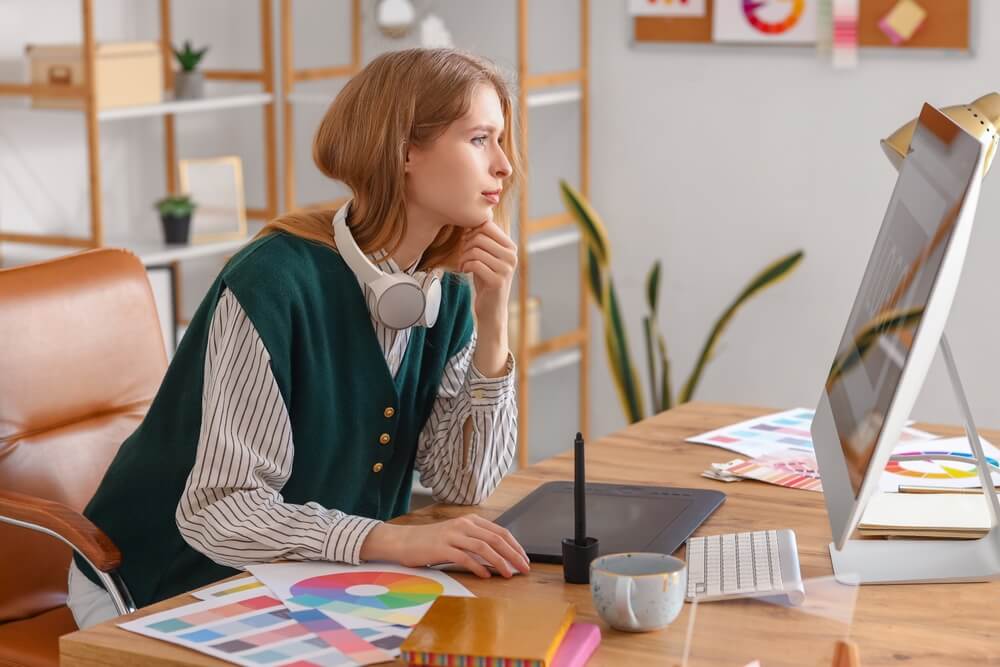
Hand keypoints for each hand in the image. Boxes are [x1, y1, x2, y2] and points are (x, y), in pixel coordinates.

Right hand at [359, 515, 529, 578]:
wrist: (404, 541)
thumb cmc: (431, 541)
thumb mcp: (457, 535)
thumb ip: (475, 541)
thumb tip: (499, 556)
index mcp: (470, 520)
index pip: (500, 531)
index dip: (515, 545)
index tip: (524, 559)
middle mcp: (463, 525)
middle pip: (496, 539)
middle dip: (513, 554)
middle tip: (523, 568)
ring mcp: (452, 535)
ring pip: (483, 547)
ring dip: (499, 562)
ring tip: (508, 574)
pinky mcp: (442, 548)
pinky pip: (465, 557)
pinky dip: (478, 567)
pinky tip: (486, 576)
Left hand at [458, 221, 516, 326]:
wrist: (491, 308)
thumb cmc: (485, 279)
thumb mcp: (486, 256)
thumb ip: (483, 240)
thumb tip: (470, 218)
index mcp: (510, 247)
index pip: (487, 225)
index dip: (472, 231)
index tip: (466, 243)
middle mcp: (512, 256)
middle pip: (480, 236)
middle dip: (466, 245)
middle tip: (463, 256)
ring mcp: (506, 269)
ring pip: (476, 250)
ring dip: (463, 257)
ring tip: (463, 264)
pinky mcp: (498, 281)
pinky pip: (475, 263)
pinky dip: (464, 266)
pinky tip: (464, 271)